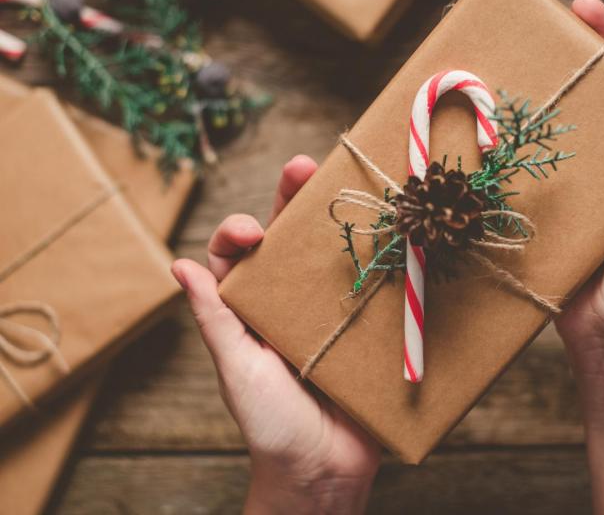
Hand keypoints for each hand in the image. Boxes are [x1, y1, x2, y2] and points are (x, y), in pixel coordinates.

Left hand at [171, 156, 379, 514]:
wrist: (323, 471)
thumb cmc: (269, 424)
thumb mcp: (235, 367)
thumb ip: (213, 318)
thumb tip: (178, 265)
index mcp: (253, 307)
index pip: (241, 254)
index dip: (242, 230)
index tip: (252, 231)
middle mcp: (291, 301)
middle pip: (290, 239)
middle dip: (294, 200)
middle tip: (304, 167)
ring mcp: (333, 310)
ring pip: (334, 253)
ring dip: (341, 218)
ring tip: (349, 184)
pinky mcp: (369, 327)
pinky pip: (375, 286)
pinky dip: (383, 259)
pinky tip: (391, 232)